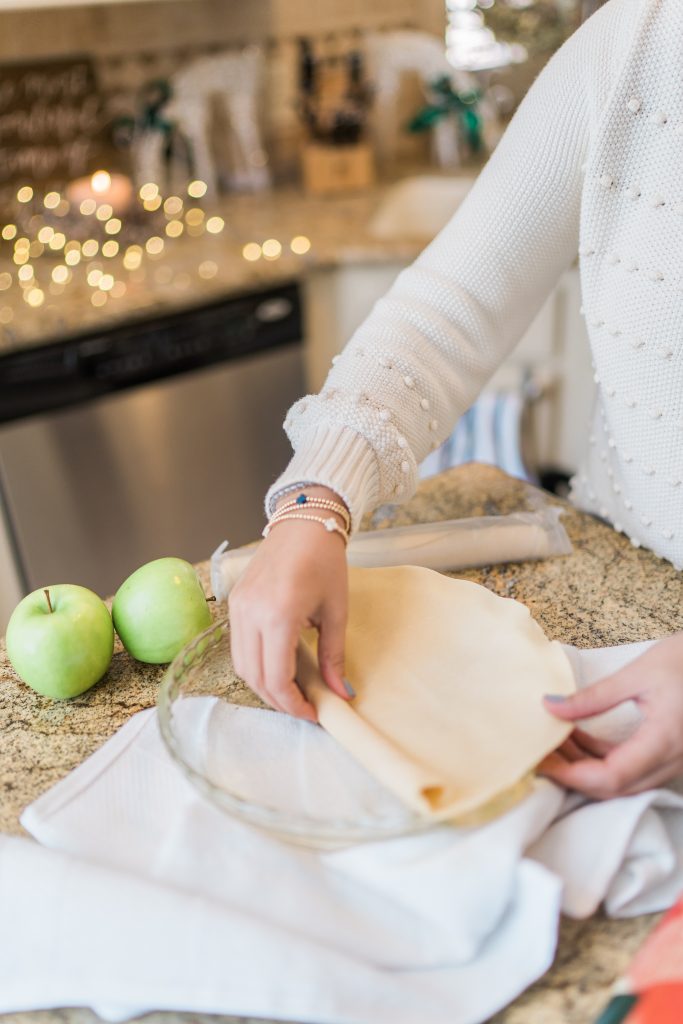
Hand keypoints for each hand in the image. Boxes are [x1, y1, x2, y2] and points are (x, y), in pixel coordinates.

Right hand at [228, 487, 349, 720]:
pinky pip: (238, 645)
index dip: (293, 704)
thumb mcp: (336, 611)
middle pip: (254, 677)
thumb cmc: (325, 562)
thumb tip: (341, 695)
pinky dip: (255, 664)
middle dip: (278, 700)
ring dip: (263, 685)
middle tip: (303, 708)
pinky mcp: (233, 601)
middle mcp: (250, 613)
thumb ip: (334, 656)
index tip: (313, 714)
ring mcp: (237, 607)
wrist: (304, 522)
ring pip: (241, 665)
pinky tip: (277, 666)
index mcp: (278, 615)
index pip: (276, 678)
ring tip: (291, 691)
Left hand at [538, 633, 682, 798]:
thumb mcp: (637, 673)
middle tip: (538, 754)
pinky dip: (601, 757)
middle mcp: (672, 761)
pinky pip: (631, 767)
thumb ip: (593, 697)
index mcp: (664, 741)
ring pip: (621, 780)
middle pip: (614, 787)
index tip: (541, 761)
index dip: (572, 775)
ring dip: (585, 766)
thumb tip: (550, 706)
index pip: (611, 777)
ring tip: (553, 739)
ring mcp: (673, 761)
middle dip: (572, 774)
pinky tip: (577, 737)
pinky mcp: (668, 754)